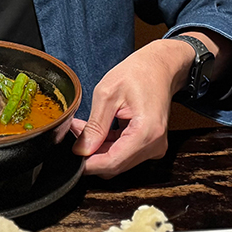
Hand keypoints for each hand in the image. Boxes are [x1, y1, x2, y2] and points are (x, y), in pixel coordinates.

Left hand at [69, 39, 191, 176]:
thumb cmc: (138, 73)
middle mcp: (154, 145)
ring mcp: (154, 147)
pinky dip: (108, 144)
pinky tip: (97, 129)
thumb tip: (81, 150)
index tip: (72, 155)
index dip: (89, 163)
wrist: (159, 67)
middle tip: (75, 132)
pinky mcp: (150, 144)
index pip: (113, 162)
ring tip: (83, 126)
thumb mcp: (107, 94)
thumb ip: (95, 126)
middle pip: (115, 164)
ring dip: (98, 148)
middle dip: (91, 153)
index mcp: (147, 132)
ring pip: (118, 160)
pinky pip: (125, 153)